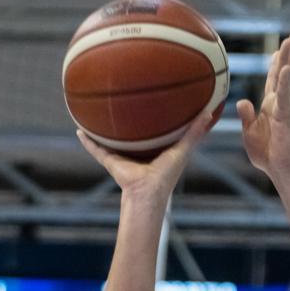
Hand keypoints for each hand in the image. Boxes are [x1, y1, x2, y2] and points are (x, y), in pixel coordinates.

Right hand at [77, 101, 216, 202]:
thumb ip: (195, 132)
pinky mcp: (110, 161)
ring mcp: (121, 157)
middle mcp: (136, 152)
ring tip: (97, 110)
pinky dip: (88, 141)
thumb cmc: (166, 176)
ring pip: (111, 139)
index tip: (153, 98)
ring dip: (104, 129)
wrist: (146, 193)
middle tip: (124, 96)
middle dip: (126, 118)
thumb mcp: (182, 150)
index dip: (153, 116)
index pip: (152, 129)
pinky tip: (79, 129)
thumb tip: (210, 112)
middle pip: (130, 133)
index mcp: (153, 149)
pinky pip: (96, 149)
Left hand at [237, 32, 289, 182]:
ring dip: (288, 59)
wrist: (279, 169)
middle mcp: (278, 103)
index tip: (278, 50)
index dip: (275, 65)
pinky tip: (286, 67)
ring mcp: (283, 107)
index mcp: (269, 106)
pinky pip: (284, 95)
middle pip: (282, 73)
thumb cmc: (265, 154)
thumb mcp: (249, 133)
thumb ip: (245, 116)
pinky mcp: (285, 115)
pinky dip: (285, 81)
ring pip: (285, 78)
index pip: (272, 81)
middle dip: (286, 54)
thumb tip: (241, 101)